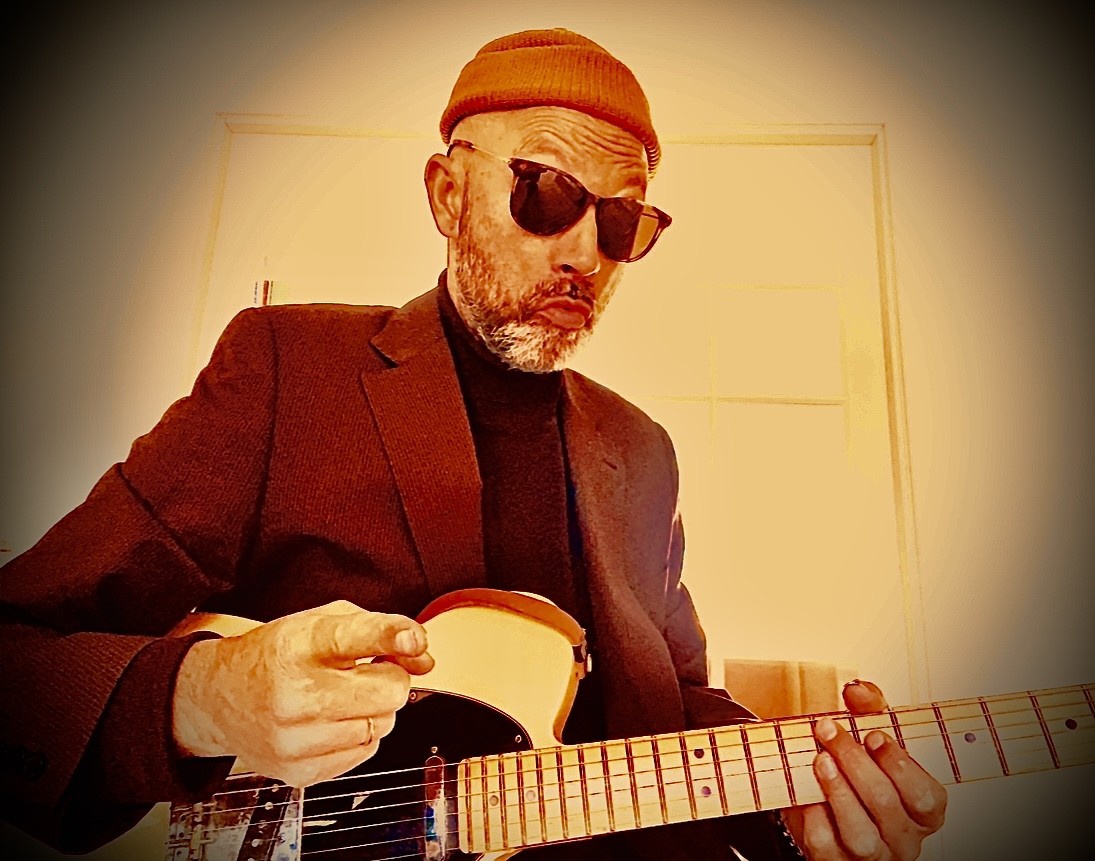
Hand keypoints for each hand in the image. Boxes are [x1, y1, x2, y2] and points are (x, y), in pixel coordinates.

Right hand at [172, 600, 433, 786]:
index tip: (414, 641)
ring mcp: (295, 739)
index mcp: (298, 644)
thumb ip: (379, 630)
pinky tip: (334, 721)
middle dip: (390, 678)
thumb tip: (425, 658)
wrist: (219, 697)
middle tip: (367, 671)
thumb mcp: (321, 622)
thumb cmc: (277, 655)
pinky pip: (365, 753)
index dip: (393, 637)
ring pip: (382, 725)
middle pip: (388, 691)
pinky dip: (360, 735)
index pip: (355, 637)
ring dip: (376, 709)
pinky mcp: (298, 771)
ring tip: (344, 696)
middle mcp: (294, 693)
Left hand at [781, 680, 946, 859]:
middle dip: (854, 762)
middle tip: (829, 732)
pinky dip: (814, 815)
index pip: (925, 796)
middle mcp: (903, 839)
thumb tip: (858, 690)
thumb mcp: (870, 739)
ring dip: (836, 789)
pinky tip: (807, 794)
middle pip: (886, 804)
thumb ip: (870, 709)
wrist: (824, 809)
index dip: (898, 764)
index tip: (872, 735)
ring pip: (860, 833)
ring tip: (820, 760)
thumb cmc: (859, 773)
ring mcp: (872, 856)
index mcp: (922, 812)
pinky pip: (825, 844)